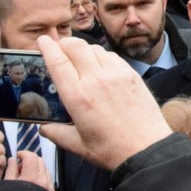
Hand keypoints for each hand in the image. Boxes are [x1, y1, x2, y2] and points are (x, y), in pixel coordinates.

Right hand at [4, 150, 54, 190]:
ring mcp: (49, 187)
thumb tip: (14, 159)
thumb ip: (11, 169)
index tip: (17, 157)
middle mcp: (44, 181)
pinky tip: (31, 182)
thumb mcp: (6, 185)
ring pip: (45, 168)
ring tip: (24, 175)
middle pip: (40, 160)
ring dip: (36, 167)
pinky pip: (47, 177)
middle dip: (29, 160)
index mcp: (32, 178)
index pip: (31, 157)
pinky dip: (40, 175)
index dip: (23, 154)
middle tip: (19, 166)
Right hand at [37, 36, 171, 170]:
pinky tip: (101, 66)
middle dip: (64, 43)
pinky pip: (112, 56)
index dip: (48, 47)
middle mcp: (95, 80)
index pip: (57, 61)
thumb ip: (56, 134)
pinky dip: (102, 56)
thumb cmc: (113, 149)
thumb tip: (43, 128)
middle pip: (75, 46)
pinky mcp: (131, 74)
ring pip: (95, 48)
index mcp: (77, 96)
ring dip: (83, 49)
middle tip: (60, 47)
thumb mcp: (78, 146)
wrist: (147, 149)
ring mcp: (115, 74)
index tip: (43, 41)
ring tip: (80, 58)